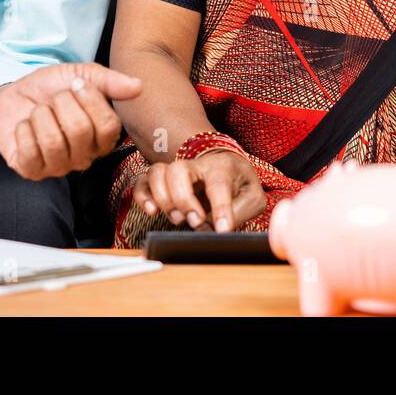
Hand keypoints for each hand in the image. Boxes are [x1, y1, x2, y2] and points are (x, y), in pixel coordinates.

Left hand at [0, 62, 143, 179]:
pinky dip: (23, 130)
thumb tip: (138, 86)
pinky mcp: (32, 171)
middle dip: (61, 103)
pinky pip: (30, 153)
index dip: (91, 100)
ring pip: (53, 142)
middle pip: (79, 131)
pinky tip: (25, 126)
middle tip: (55, 99)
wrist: (15, 94)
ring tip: (39, 112)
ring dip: (40, 116)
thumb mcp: (81, 75)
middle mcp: (84, 157)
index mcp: (102, 137)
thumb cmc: (52, 88)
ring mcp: (58, 167)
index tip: (76, 84)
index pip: (108, 125)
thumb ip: (110, 81)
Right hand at [133, 151, 266, 232]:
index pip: (218, 184)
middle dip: (183, 199)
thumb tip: (218, 228)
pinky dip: (142, 196)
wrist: (226, 167)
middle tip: (195, 221)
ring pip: (157, 172)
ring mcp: (176, 171)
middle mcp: (196, 165)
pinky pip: (142, 181)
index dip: (220, 208)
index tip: (222, 229)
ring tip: (177, 218)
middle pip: (178, 170)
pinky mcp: (161, 181)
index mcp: (222, 167)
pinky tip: (151, 211)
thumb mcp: (253, 198)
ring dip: (163, 198)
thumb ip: (239, 212)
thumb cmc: (239, 184)